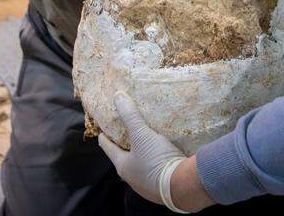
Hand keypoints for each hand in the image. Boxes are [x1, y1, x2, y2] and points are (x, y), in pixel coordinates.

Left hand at [98, 92, 196, 211]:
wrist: (182, 185)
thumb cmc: (156, 160)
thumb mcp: (142, 135)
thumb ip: (130, 116)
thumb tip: (117, 96)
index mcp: (123, 166)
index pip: (109, 149)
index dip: (105, 139)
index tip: (101, 133)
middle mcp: (132, 178)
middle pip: (124, 160)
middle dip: (124, 148)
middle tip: (126, 136)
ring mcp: (147, 185)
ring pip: (140, 167)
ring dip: (141, 157)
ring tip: (146, 145)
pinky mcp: (162, 188)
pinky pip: (156, 173)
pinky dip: (156, 164)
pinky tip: (162, 157)